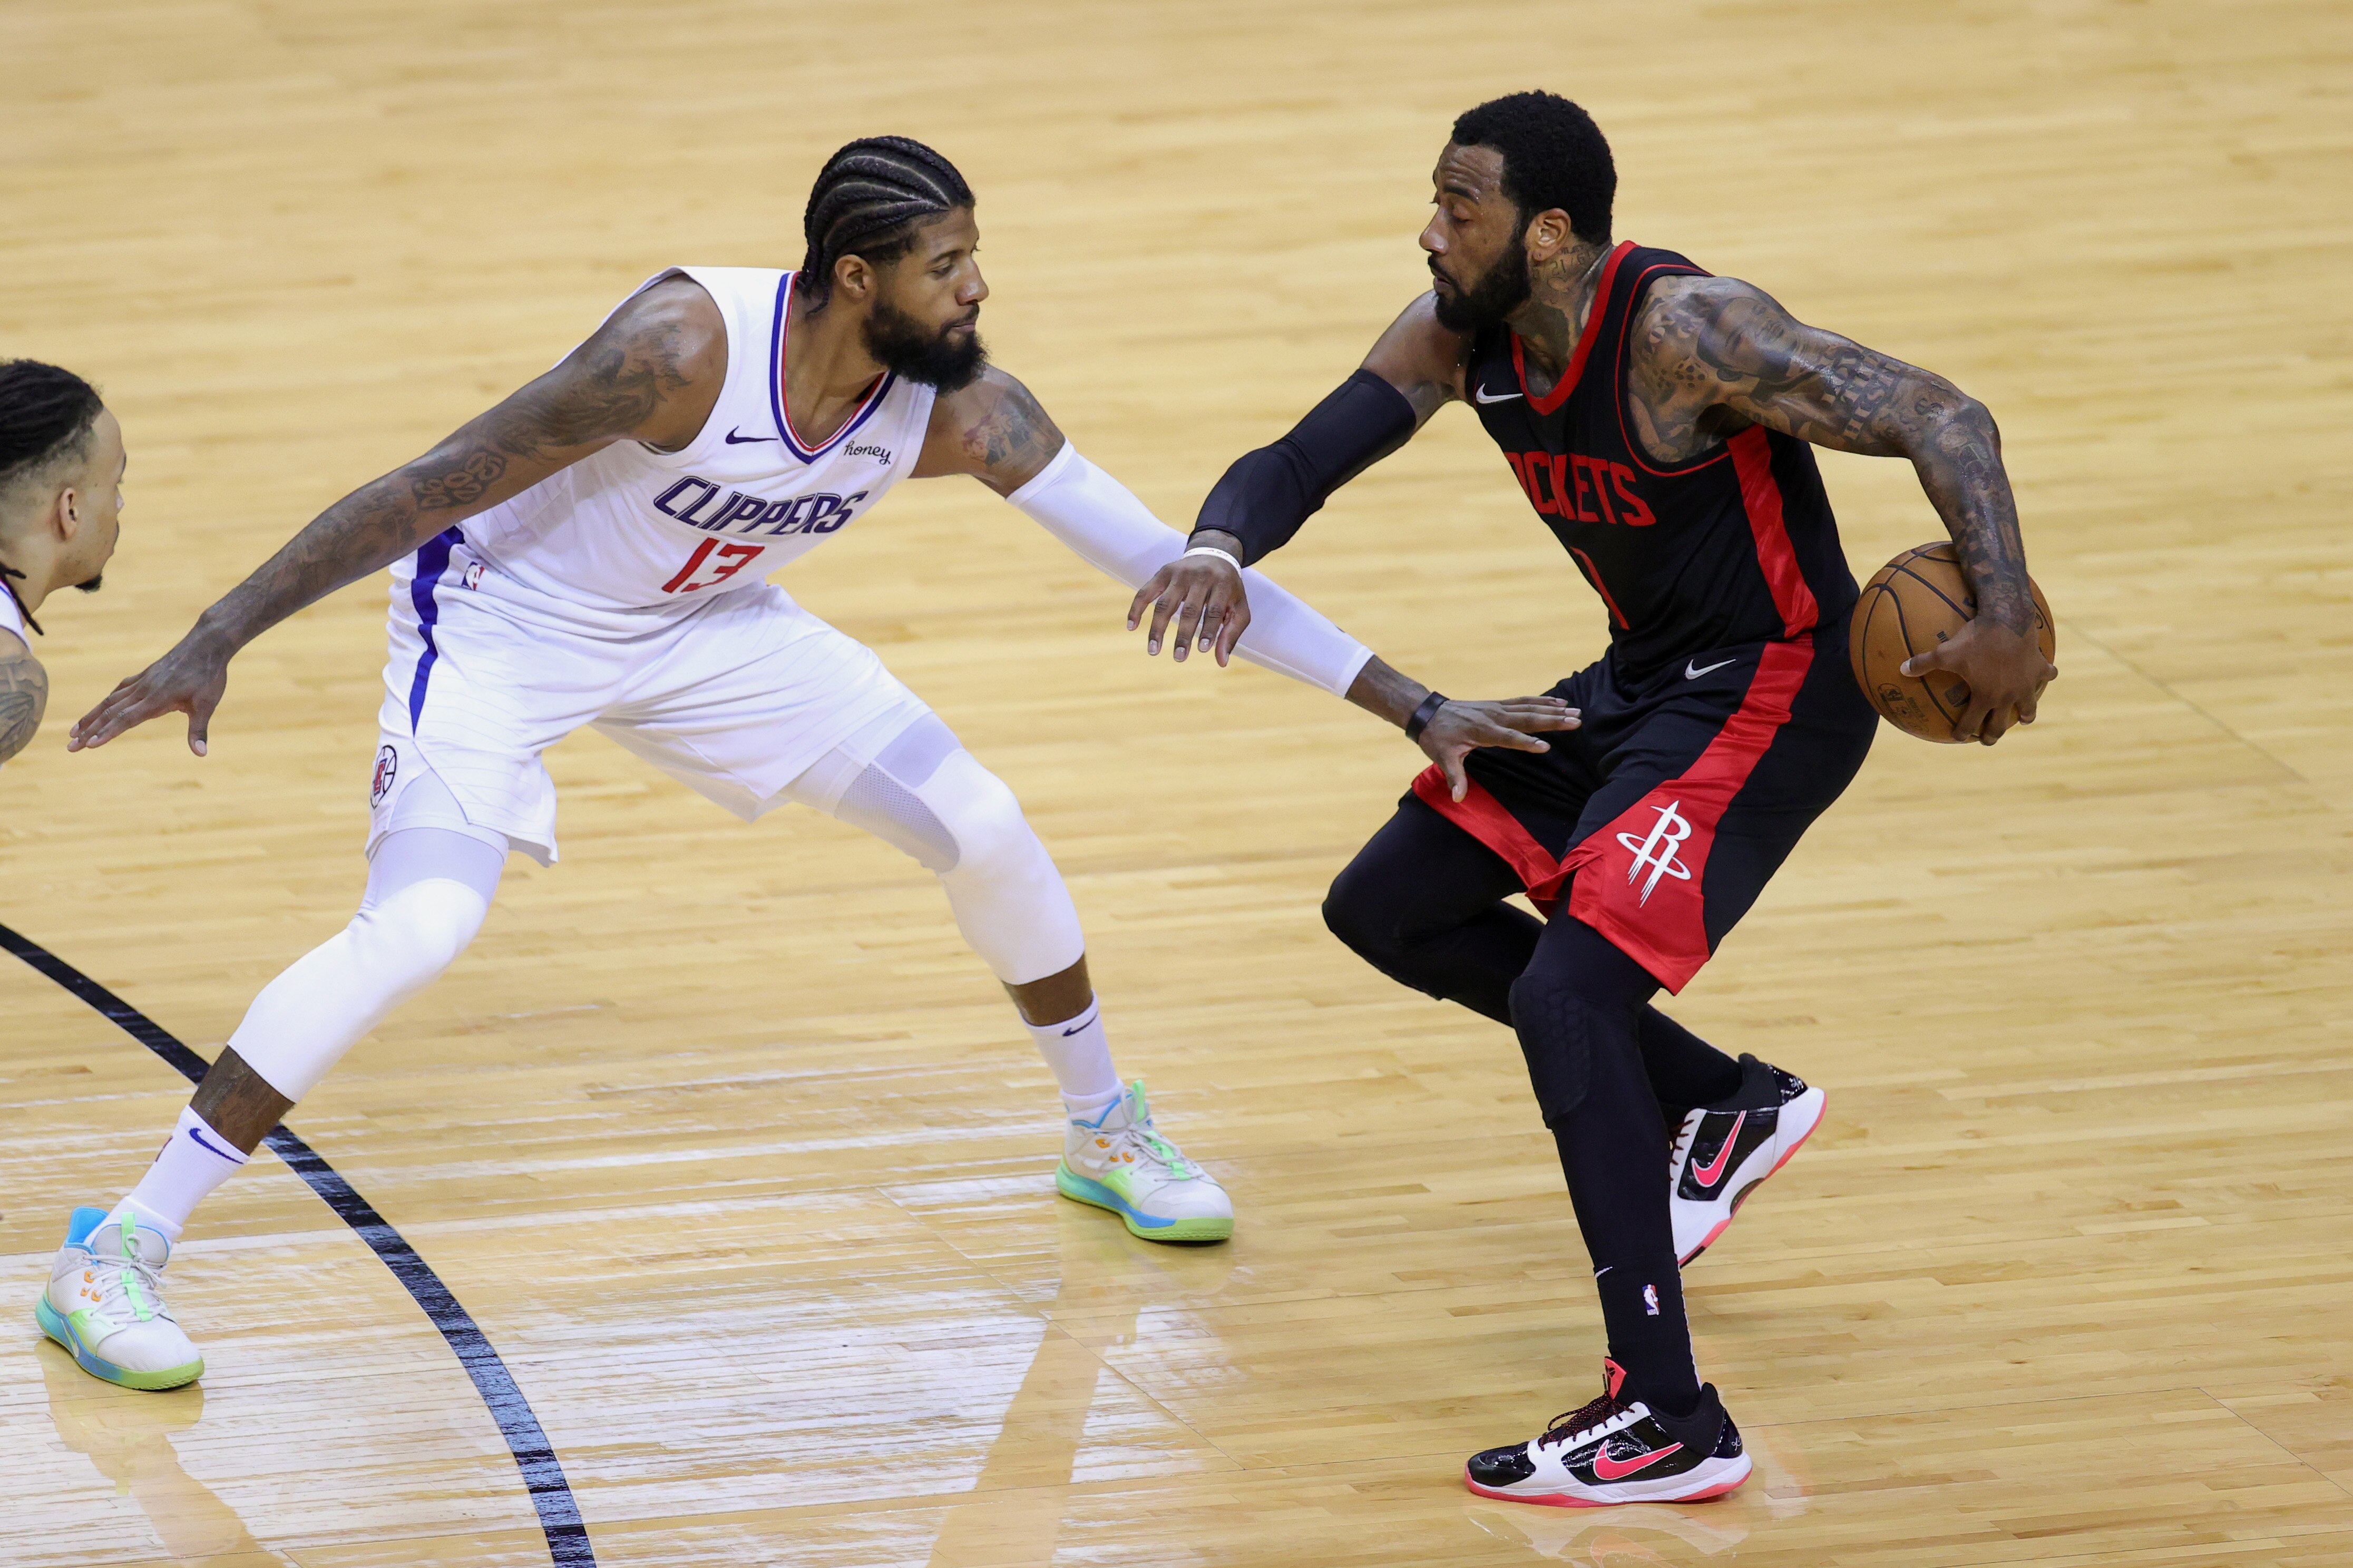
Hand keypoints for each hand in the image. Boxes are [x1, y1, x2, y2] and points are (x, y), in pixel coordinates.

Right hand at [67, 627, 232, 755]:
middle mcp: (143, 690)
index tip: (89, 745)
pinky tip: (102, 707)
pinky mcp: (145, 675)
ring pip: (110, 700)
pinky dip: (107, 700)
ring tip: (75, 730)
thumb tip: (201, 754)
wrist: (206, 644)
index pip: (126, 719)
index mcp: (156, 699)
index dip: (108, 733)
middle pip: (110, 712)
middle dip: (89, 731)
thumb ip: (199, 730)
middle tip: (70, 747)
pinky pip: (120, 689)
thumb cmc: (208, 676)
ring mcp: (142, 681)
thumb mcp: (207, 705)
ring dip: (91, 716)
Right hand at [1127, 552, 1250, 664]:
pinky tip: (1132, 626)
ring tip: (1153, 651)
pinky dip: (1136, 608)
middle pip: (1190, 609)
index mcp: (1223, 584)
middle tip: (1179, 658)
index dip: (1209, 630)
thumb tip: (1221, 662)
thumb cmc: (1228, 589)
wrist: (1214, 555)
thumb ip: (1231, 634)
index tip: (1203, 650)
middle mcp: (1200, 577)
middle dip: (1184, 635)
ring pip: (1165, 603)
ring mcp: (1179, 574)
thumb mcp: (1238, 608)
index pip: (1215, 610)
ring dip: (1157, 629)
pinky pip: (1146, 591)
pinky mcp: (1163, 573)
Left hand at [1419, 696, 1580, 800]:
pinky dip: (1543, 701)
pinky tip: (1559, 702)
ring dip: (1554, 709)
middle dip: (1553, 721)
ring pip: (1530, 707)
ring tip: (1575, 711)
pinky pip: (1524, 701)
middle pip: (1527, 718)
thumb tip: (1458, 799)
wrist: (1428, 712)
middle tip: (1576, 721)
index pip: (1509, 738)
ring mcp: (1497, 708)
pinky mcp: (1498, 704)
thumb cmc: (1437, 737)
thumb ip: (1455, 778)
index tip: (1546, 747)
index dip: (1526, 743)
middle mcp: (1494, 716)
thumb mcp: (1443, 758)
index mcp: (1483, 731)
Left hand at [1900, 616, 2054, 744]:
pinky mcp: (2041, 668)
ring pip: (2029, 706)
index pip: (1971, 723)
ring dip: (2026, 714)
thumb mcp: (1945, 651)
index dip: (1963, 732)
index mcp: (1985, 696)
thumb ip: (1924, 662)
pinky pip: (2048, 674)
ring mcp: (2027, 684)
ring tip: (2025, 718)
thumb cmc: (1975, 638)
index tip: (1958, 738)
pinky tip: (2048, 674)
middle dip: (1993, 735)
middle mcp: (2008, 695)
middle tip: (1988, 740)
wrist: (2008, 619)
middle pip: (2000, 724)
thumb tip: (1901, 669)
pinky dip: (2048, 675)